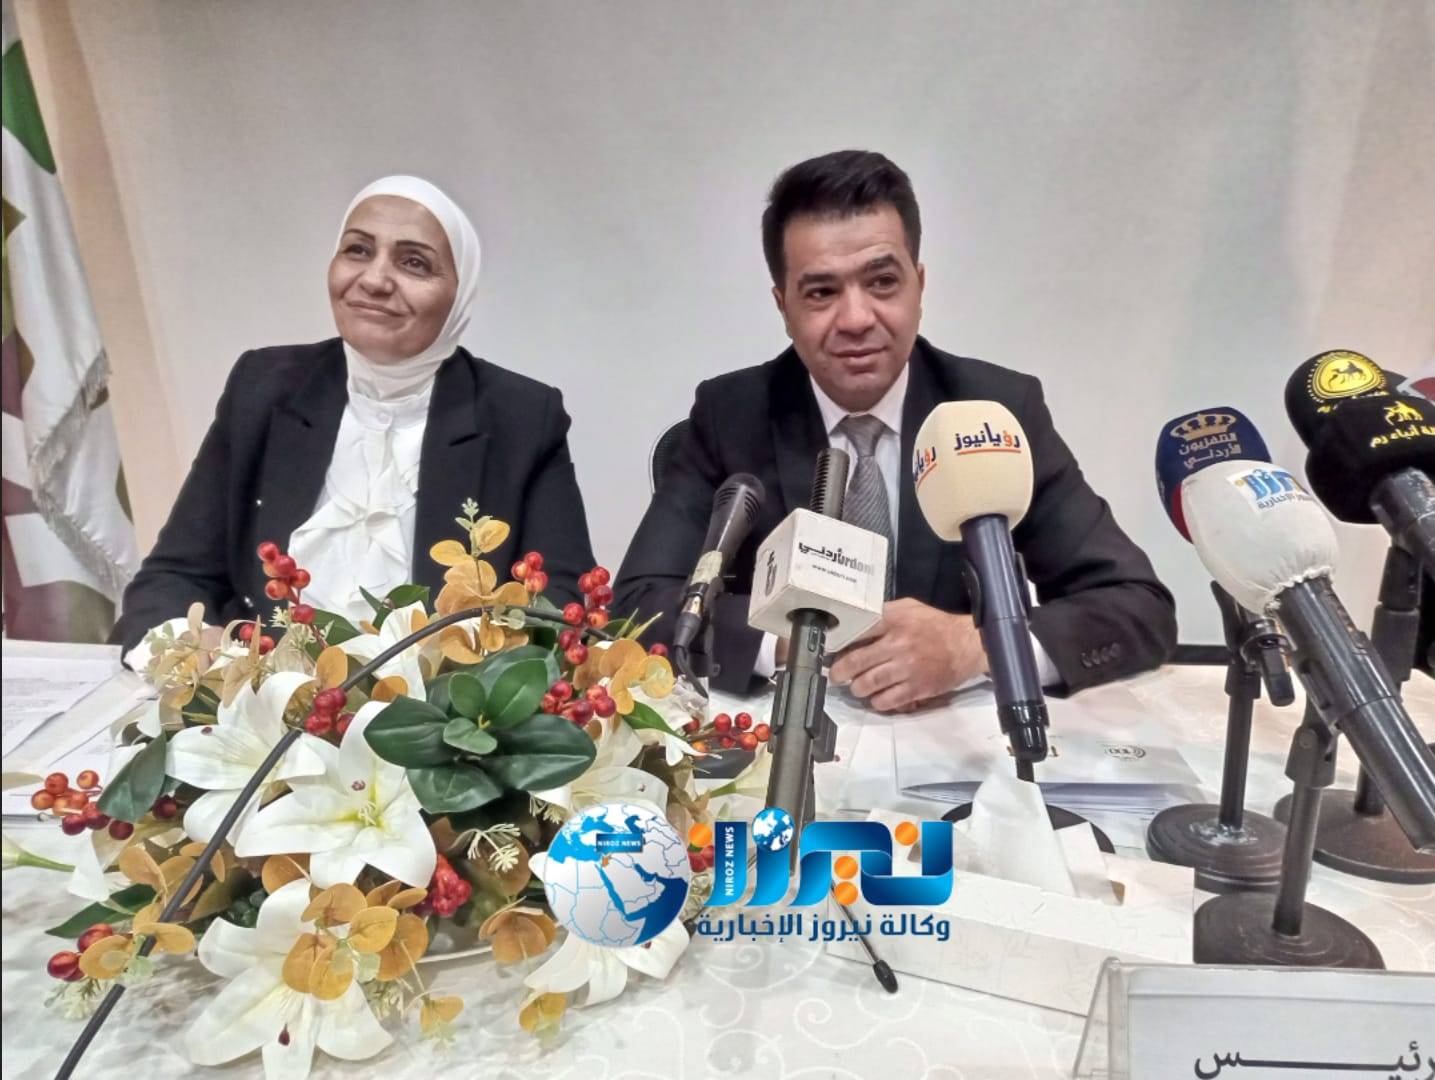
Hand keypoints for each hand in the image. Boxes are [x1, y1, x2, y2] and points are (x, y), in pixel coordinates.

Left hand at [828, 599, 987, 712]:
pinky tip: (877, 697)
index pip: (857, 632)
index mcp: (894, 620)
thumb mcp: (910, 608)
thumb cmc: (935, 625)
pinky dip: (877, 701)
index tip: (832, 651)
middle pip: (857, 661)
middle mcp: (898, 644)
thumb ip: (884, 612)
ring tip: (857, 687)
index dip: (840, 644)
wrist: (967, 645)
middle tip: (836, 676)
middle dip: (840, 672)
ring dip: (857, 688)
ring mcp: (907, 668)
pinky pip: (887, 700)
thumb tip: (856, 622)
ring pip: (868, 683)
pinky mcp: (917, 688)